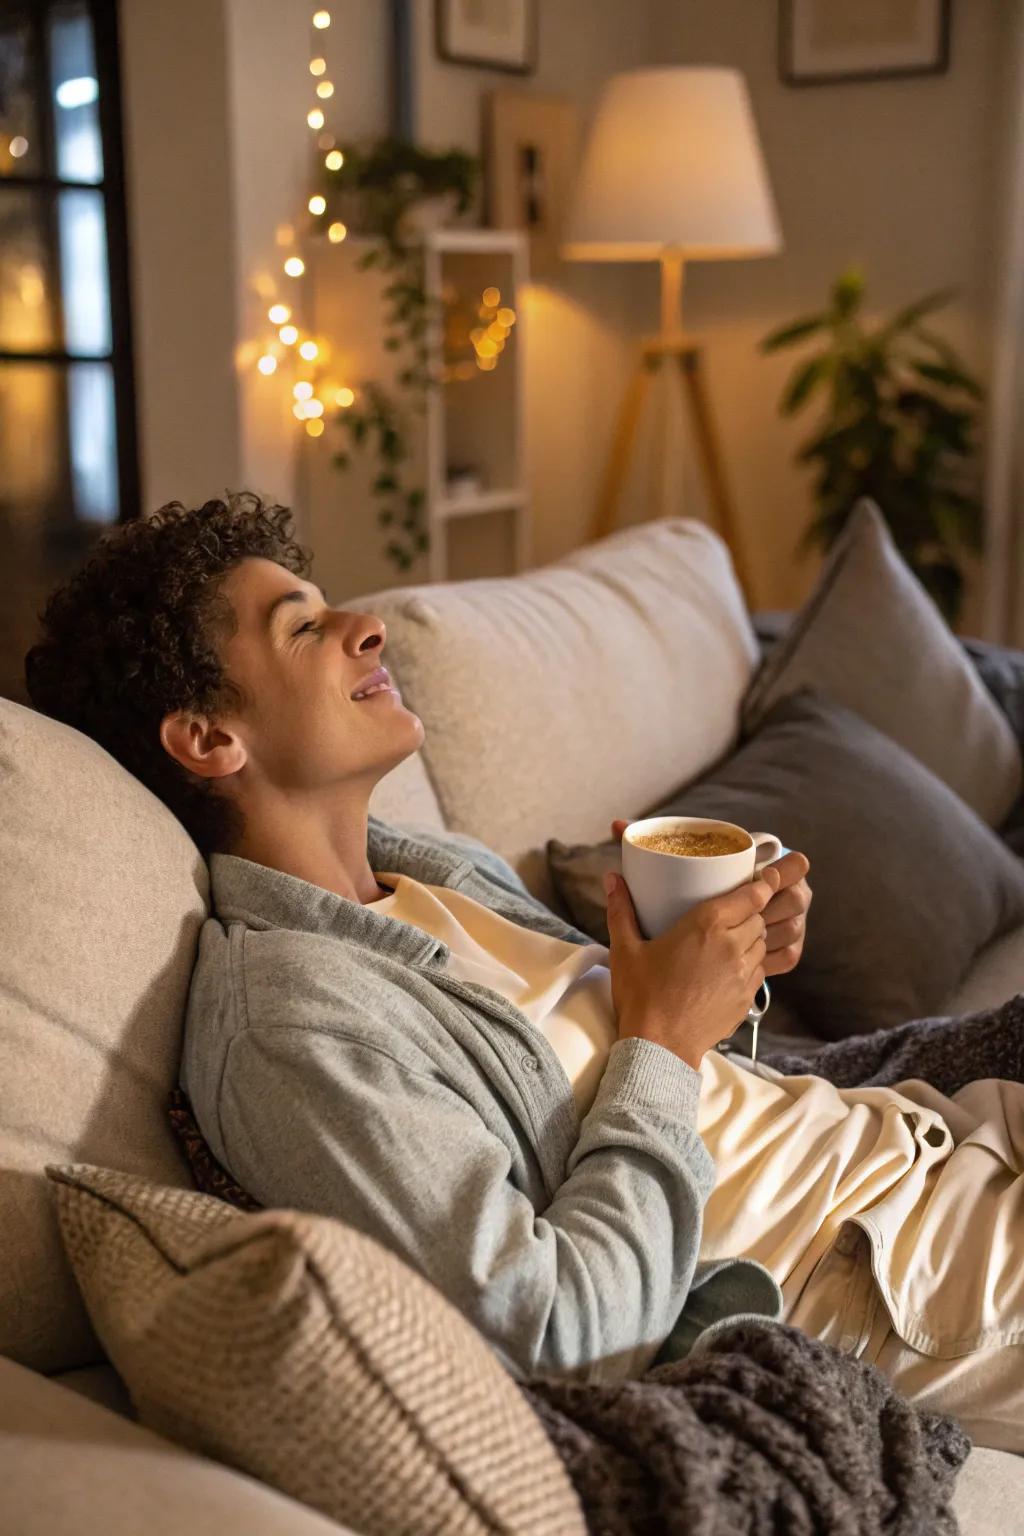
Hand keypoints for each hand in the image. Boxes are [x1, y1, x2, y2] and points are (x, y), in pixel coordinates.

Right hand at [605, 820, 780, 1069]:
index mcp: (707, 925)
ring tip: (730, 940)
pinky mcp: (747, 997)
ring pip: (761, 944)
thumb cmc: (642, 995)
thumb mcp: (625, 950)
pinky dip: (750, 964)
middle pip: (757, 918)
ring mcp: (744, 973)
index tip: (763, 879)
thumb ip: (621, 910)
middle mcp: (732, 945)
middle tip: (733, 911)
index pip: (751, 896)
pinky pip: (759, 971)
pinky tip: (729, 968)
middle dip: (750, 912)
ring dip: (751, 937)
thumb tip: (612, 878)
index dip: (761, 886)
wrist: (660, 1046)